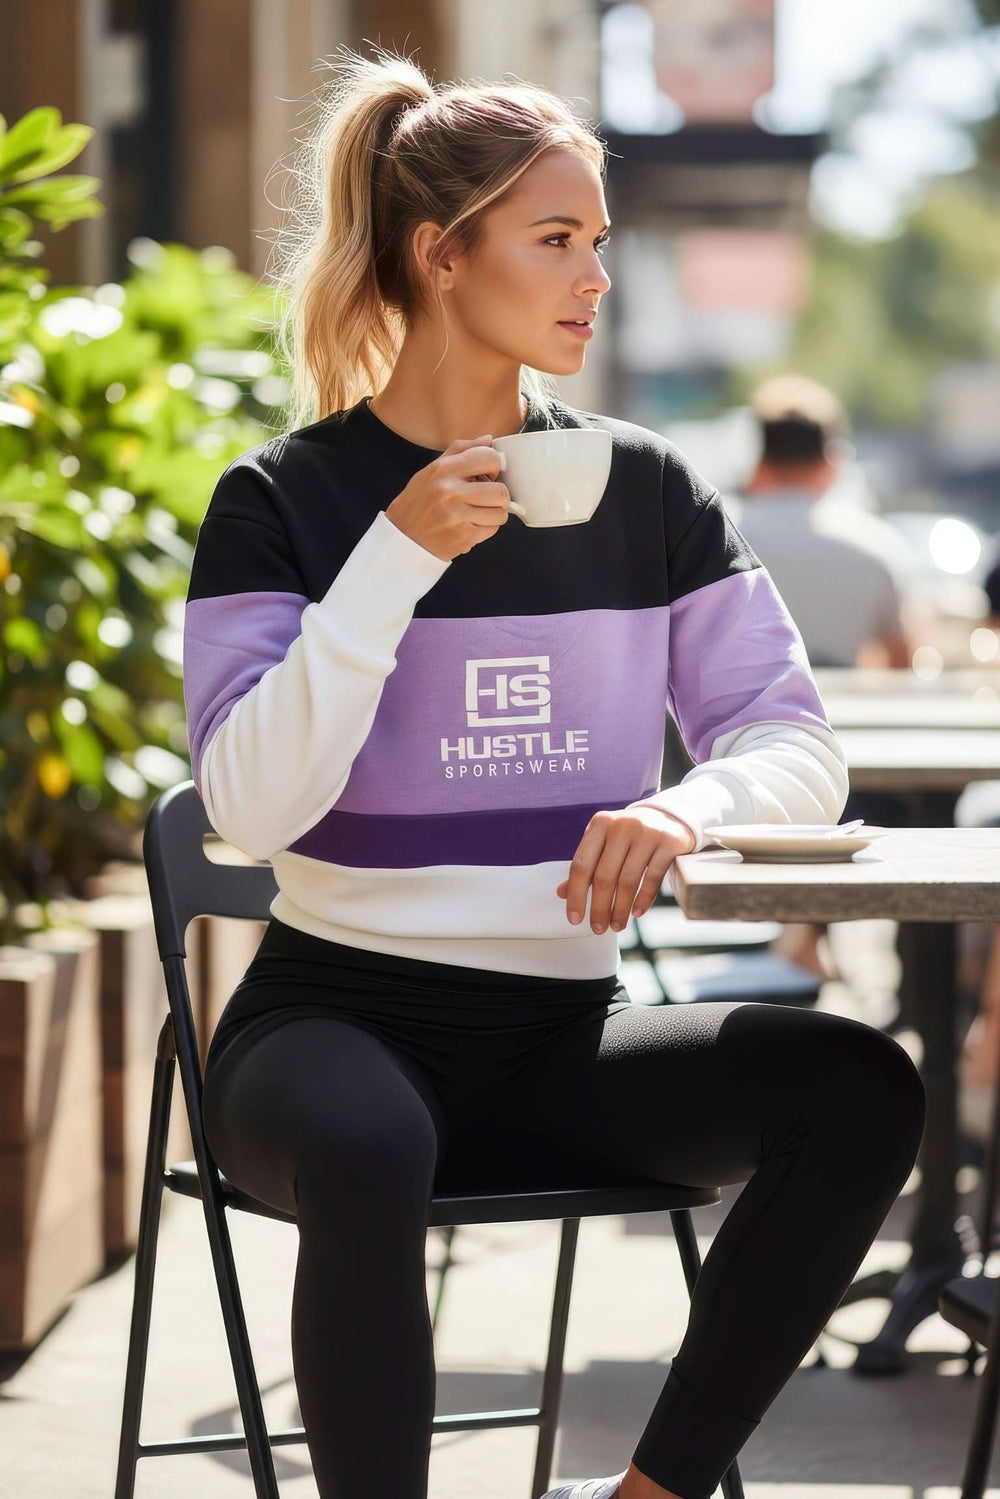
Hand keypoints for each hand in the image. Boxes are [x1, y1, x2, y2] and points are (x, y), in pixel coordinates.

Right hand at [385, 435, 509, 560]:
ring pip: (500, 513)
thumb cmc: (418, 503)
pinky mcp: (464, 537)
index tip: (488, 474)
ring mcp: (458, 516)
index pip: (489, 457)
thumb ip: (461, 451)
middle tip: (486, 497)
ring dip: (493, 513)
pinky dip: (485, 528)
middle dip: (498, 495)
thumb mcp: (431, 470)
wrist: (402, 538)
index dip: (494, 466)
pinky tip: (470, 525)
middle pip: (500, 491)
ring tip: (477, 512)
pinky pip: (492, 530)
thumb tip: (488, 440)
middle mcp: (451, 492)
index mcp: (444, 470)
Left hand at [556, 804, 696, 932]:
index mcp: (600, 824)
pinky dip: (643, 900)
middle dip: (599, 908)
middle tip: (598, 928)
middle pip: (604, 876)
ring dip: (620, 909)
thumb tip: (563, 893)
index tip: (574, 918)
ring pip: (627, 881)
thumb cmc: (630, 835)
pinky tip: (636, 913)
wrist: (669, 817)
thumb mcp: (605, 843)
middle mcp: (622, 825)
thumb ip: (587, 865)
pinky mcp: (668, 842)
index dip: (576, 895)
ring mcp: (647, 832)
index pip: (581, 865)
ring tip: (617, 925)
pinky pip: (652, 878)